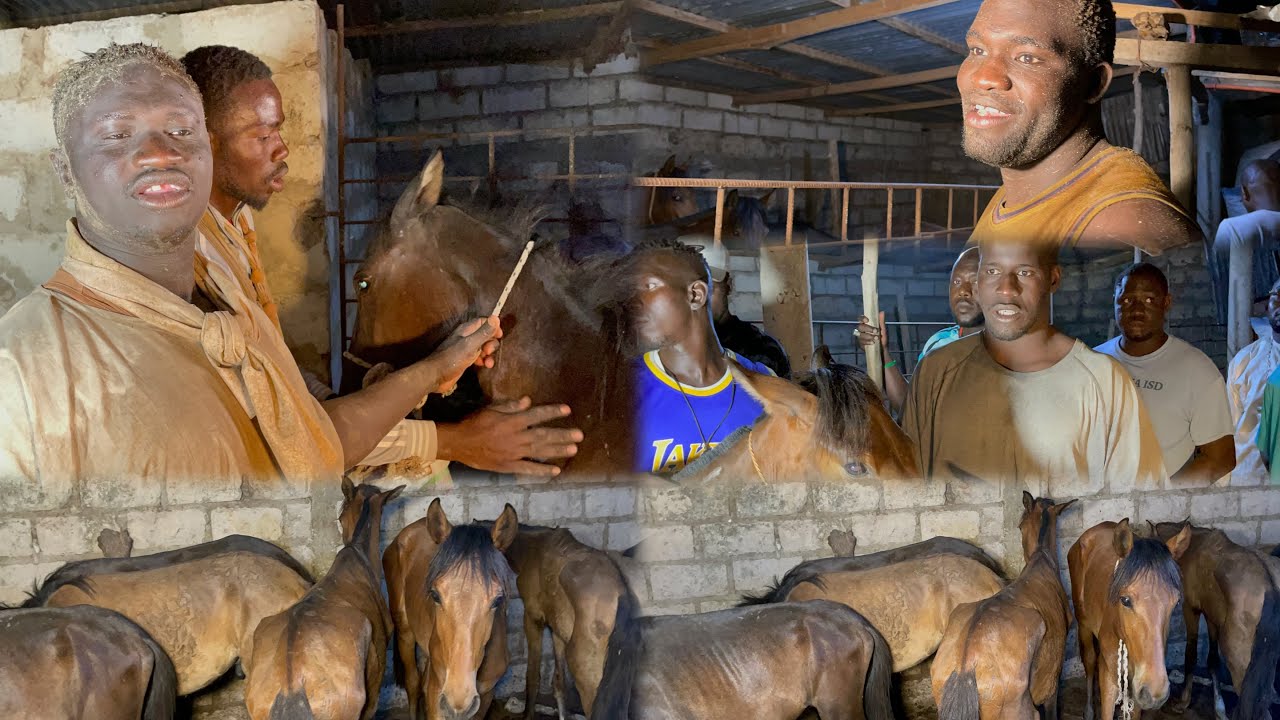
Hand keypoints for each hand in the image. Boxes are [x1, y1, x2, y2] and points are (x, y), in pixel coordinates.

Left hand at [424, 316, 501, 394]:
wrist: (436, 375)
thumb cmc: (452, 358)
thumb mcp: (470, 345)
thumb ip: (483, 332)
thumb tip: (496, 318)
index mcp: (467, 330)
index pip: (484, 321)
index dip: (493, 327)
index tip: (499, 336)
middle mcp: (467, 337)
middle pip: (486, 335)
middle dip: (492, 343)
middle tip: (488, 352)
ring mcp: (466, 348)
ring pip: (483, 347)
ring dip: (489, 354)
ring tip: (488, 363)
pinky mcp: (465, 359)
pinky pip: (479, 356)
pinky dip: (483, 360)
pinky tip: (483, 366)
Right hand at [437, 397, 583, 475]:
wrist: (458, 443)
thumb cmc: (473, 423)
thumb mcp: (490, 408)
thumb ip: (510, 406)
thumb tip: (528, 401)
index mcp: (512, 421)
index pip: (536, 415)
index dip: (552, 412)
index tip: (567, 409)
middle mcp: (516, 437)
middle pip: (543, 435)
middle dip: (562, 435)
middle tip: (579, 435)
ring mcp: (513, 453)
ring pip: (539, 451)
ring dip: (557, 450)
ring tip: (573, 449)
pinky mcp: (508, 466)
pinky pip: (528, 468)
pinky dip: (542, 470)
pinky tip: (555, 471)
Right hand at [855, 312, 888, 351]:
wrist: (883, 350)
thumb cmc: (882, 338)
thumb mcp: (883, 330)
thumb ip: (881, 322)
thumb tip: (882, 312)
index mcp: (866, 325)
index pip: (860, 319)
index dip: (862, 318)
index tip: (867, 320)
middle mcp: (862, 330)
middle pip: (860, 327)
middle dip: (868, 329)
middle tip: (876, 331)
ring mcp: (860, 337)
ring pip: (860, 335)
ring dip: (868, 336)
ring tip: (876, 338)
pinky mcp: (860, 344)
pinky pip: (861, 342)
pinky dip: (867, 342)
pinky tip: (872, 343)